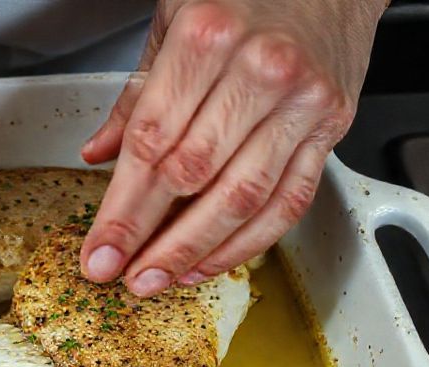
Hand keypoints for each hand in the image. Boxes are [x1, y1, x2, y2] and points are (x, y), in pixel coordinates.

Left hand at [79, 0, 385, 294]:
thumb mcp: (173, 22)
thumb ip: (136, 97)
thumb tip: (97, 155)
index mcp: (206, 38)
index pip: (151, 142)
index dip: (121, 209)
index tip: (98, 251)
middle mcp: (258, 70)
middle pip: (191, 176)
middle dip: (150, 238)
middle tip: (121, 276)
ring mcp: (300, 102)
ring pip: (242, 199)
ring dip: (195, 251)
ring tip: (159, 279)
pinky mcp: (331, 127)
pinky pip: (288, 202)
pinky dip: (248, 242)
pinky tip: (211, 262)